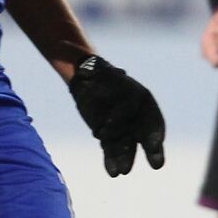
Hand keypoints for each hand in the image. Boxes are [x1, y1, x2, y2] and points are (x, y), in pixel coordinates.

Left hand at [69, 55, 165, 175]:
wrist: (88, 84)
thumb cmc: (94, 71)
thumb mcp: (89, 64)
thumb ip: (78, 57)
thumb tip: (61, 45)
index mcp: (139, 96)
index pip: (152, 115)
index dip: (154, 131)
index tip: (154, 143)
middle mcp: (135, 114)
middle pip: (146, 133)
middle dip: (151, 148)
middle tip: (156, 163)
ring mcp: (124, 127)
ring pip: (128, 145)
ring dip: (126, 158)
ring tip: (122, 171)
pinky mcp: (110, 137)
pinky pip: (113, 150)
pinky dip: (112, 161)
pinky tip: (112, 172)